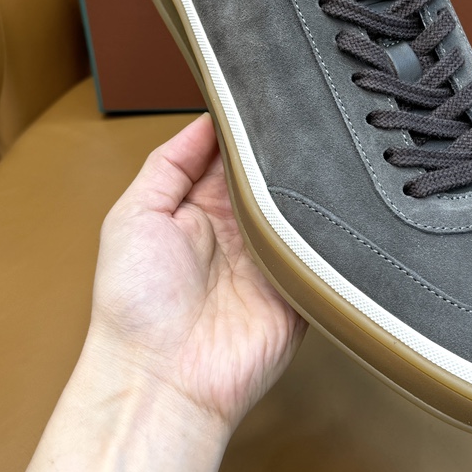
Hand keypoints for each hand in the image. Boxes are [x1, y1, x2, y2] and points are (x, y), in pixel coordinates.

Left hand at [89, 114, 305, 437]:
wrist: (163, 379)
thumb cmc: (134, 305)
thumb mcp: (133, 215)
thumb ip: (169, 164)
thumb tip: (207, 118)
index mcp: (200, 207)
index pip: (233, 153)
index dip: (248, 125)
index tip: (264, 93)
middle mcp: (240, 228)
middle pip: (274, 173)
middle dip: (285, 148)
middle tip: (301, 116)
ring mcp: (274, 257)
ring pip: (306, 204)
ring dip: (311, 185)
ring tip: (321, 153)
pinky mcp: (303, 286)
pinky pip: (327, 250)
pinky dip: (333, 230)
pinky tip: (338, 203)